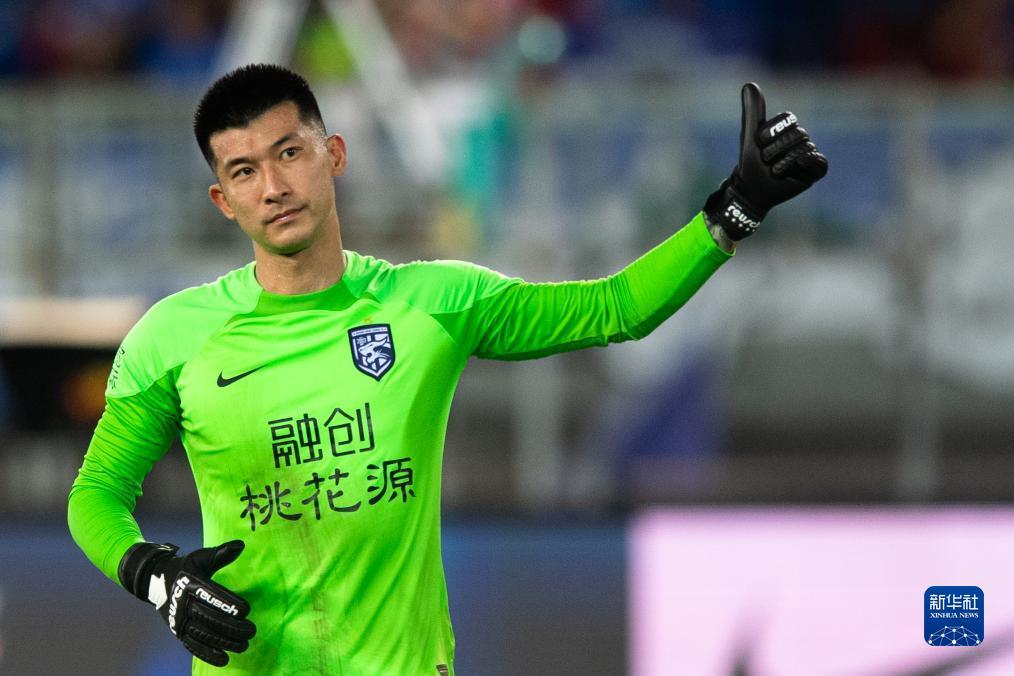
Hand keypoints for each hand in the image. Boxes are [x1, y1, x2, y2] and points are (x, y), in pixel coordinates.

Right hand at [119, 540, 255, 666]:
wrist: (155, 581)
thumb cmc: (185, 568)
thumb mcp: (200, 558)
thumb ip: (220, 553)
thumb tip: (240, 545)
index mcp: (190, 583)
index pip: (211, 596)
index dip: (229, 604)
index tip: (246, 610)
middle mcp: (182, 604)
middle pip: (209, 618)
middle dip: (232, 627)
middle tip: (251, 630)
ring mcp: (179, 620)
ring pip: (203, 634)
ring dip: (224, 642)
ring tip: (244, 644)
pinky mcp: (177, 632)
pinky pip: (193, 646)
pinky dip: (208, 654)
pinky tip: (224, 659)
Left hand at [704, 82, 827, 239]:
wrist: (752, 190)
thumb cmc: (751, 163)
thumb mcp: (749, 136)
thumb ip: (753, 112)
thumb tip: (749, 84)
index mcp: (788, 130)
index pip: (788, 119)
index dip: (772, 131)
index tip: (759, 143)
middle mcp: (801, 140)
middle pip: (798, 134)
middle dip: (775, 149)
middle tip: (766, 161)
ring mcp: (809, 155)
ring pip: (804, 149)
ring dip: (783, 161)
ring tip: (774, 171)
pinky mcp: (815, 171)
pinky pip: (819, 162)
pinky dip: (807, 162)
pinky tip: (796, 167)